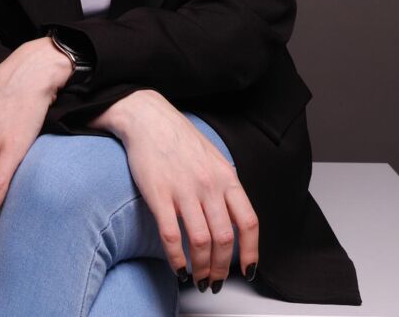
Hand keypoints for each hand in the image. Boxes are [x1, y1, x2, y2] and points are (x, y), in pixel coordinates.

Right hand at [98, 90, 258, 290]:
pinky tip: (178, 268)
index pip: (248, 222)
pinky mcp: (158, 194)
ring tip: (199, 279)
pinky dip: (177, 259)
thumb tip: (234, 220)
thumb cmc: (180, 138)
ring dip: (202, 268)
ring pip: (200, 242)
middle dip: (222, 268)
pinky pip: (171, 236)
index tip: (247, 269)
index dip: (251, 251)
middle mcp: (208, 184)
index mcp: (226, 176)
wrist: (148, 117)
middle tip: (215, 281)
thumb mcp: (213, 158)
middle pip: (224, 239)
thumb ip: (225, 187)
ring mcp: (183, 189)